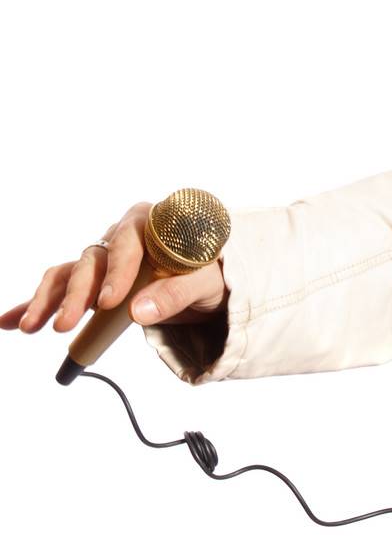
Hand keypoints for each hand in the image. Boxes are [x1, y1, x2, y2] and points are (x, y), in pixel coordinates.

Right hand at [2, 201, 227, 337]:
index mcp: (149, 224)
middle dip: (75, 296)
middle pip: (90, 262)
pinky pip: (62, 289)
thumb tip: (138, 312)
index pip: (127, 245)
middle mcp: (119, 236)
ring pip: (69, 276)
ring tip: (30, 328)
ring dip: (46, 302)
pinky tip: (11, 321)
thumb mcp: (207, 284)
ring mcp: (104, 258)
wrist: (211, 283)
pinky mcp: (94, 279)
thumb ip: (176, 294)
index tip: (110, 303)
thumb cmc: (211, 275)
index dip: (116, 273)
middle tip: (65, 325)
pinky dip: (36, 304)